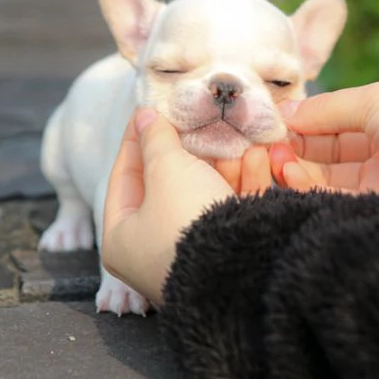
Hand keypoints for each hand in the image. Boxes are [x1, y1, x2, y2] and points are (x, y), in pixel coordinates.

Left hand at [101, 108, 233, 304]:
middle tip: (196, 123)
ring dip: (222, 164)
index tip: (147, 112)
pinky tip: (256, 159)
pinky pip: (229, 211)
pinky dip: (242, 183)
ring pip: (204, 195)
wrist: (242, 266)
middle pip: (168, 185)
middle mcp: (153, 250)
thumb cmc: (186, 217)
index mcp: (122, 237)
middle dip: (188, 152)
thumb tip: (145, 117)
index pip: (123, 177)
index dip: (136, 140)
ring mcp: (192, 253)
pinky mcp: (227, 252)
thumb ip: (155, 139)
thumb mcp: (166, 169)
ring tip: (234, 141)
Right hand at [270, 67, 378, 195]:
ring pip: (326, 175)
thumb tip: (287, 113)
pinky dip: (307, 187)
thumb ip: (329, 108)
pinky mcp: (378, 209)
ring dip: (294, 167)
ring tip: (272, 159)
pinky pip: (334, 197)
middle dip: (293, 144)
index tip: (271, 121)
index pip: (335, 116)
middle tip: (262, 144)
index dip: (303, 118)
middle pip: (326, 147)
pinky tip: (289, 174)